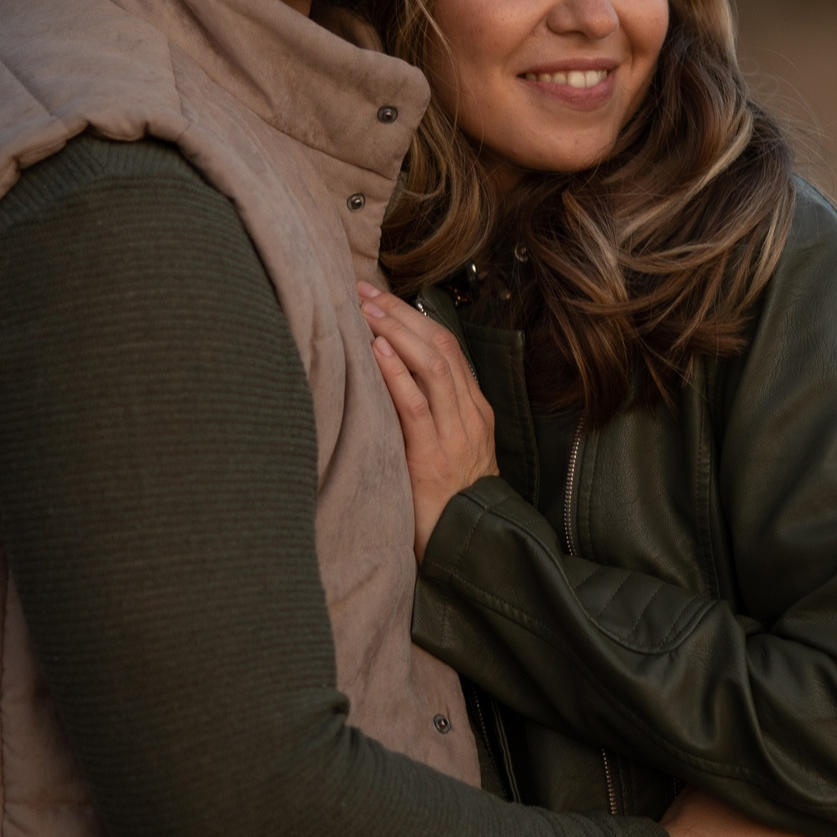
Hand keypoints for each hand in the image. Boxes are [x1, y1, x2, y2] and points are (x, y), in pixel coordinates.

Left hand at [359, 281, 498, 558]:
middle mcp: (469, 415)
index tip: (379, 296)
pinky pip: (417, 408)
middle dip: (400, 314)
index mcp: (473, 409)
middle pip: (439, 346)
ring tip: (365, 311)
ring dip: (395, 333)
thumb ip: (429, 415)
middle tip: (363, 290)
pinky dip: (396, 375)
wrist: (471, 546)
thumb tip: (390, 378)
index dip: (412, 317)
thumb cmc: (450, 501)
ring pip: (431, 367)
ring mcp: (456, 435)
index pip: (446, 347)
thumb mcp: (446, 449)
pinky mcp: (434, 459)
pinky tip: (376, 352)